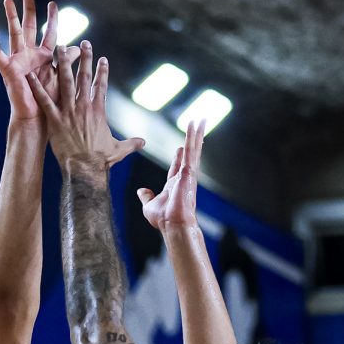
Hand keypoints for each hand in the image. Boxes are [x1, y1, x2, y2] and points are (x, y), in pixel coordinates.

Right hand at [0, 0, 60, 124]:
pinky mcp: (8, 70)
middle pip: (29, 27)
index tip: (53, 3)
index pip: (49, 32)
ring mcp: (18, 61)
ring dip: (11, 17)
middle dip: (28, 10)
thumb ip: (67, 60)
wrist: (37, 119)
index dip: (51, 18)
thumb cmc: (49, 101)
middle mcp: (29, 55)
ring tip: (8, 1)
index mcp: (43, 56)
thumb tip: (79, 48)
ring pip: (14, 34)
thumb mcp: (61, 76)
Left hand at [28, 43, 144, 169]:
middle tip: (84, 43)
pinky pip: (45, 100)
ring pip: (66, 82)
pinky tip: (32, 75)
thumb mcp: (119, 150)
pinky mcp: (55, 120)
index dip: (102, 71)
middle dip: (85, 58)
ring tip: (61, 48)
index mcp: (98, 111)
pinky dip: (38, 87)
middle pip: (84, 77)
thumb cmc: (101, 161)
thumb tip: (143, 143)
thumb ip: (131, 144)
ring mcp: (69, 112)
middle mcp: (84, 107)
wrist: (85, 170)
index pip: (101, 85)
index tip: (102, 58)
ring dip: (63, 63)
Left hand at [137, 119, 203, 234]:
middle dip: (194, 140)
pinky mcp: (189, 171)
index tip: (181, 147)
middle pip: (190, 154)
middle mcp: (184, 177)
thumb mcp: (149, 205)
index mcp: (174, 184)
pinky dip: (193, 137)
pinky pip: (190, 150)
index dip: (179, 156)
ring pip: (193, 149)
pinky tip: (195, 125)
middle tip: (198, 127)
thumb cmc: (163, 219)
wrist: (173, 224)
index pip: (178, 165)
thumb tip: (141, 191)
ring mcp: (188, 173)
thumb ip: (146, 196)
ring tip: (202, 119)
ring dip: (197, 133)